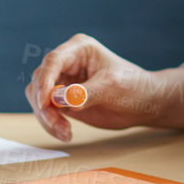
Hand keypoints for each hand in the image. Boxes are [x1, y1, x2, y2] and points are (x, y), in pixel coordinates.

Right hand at [24, 34, 183, 140]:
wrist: (144, 104)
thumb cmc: (133, 87)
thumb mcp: (112, 88)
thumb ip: (85, 93)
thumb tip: (58, 98)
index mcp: (79, 49)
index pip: (53, 61)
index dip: (45, 81)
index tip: (44, 103)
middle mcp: (67, 62)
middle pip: (40, 80)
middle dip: (44, 104)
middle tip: (57, 124)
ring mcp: (64, 81)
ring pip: (39, 97)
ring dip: (46, 117)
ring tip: (65, 133)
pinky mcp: (63, 99)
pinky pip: (46, 111)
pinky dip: (51, 123)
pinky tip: (66, 133)